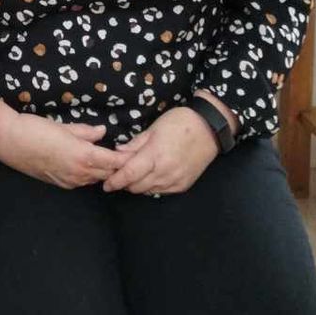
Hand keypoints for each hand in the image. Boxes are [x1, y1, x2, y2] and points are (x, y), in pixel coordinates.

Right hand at [0, 115, 125, 188]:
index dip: (126, 159)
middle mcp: (80, 173)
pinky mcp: (60, 184)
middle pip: (108, 174)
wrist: (10, 141)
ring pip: (95, 179)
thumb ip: (86, 131)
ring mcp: (70, 181)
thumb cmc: (36, 129)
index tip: (136, 153)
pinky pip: (81, 181)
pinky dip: (88, 174)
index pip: (114, 162)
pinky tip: (85, 164)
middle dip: (116, 166)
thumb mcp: (64, 126)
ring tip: (107, 160)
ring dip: (102, 171)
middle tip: (124, 156)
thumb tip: (103, 132)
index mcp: (84, 156)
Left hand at [103, 107, 218, 195]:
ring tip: (133, 175)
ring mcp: (175, 181)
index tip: (106, 184)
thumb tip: (118, 153)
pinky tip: (149, 177)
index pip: (129, 174)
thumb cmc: (179, 123)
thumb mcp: (153, 128)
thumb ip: (135, 144)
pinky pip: (161, 192)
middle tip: (117, 176)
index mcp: (155, 155)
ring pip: (148, 191)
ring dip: (138, 185)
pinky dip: (151, 187)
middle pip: (137, 186)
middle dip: (124, 183)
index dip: (115, 181)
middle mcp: (165, 172)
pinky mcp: (183, 185)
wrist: (209, 129)